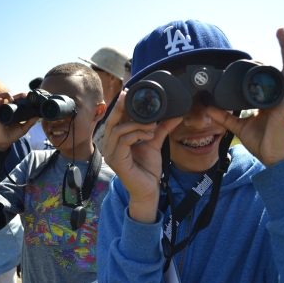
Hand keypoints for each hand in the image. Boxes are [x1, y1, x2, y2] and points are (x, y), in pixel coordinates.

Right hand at [0, 92, 39, 151]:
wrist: (4, 142)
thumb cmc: (12, 135)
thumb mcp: (24, 128)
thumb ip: (30, 122)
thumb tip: (38, 116)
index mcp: (14, 111)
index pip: (17, 101)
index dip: (21, 97)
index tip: (27, 97)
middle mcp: (7, 109)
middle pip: (11, 97)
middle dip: (17, 95)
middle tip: (23, 96)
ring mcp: (0, 110)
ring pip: (1, 96)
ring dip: (6, 95)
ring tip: (12, 99)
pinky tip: (1, 101)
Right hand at [102, 90, 181, 223]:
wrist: (149, 190)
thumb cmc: (148, 170)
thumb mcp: (154, 143)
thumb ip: (161, 129)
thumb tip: (174, 114)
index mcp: (115, 141)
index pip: (114, 120)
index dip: (119, 105)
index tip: (128, 92)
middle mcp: (109, 147)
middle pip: (111, 122)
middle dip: (120, 107)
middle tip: (129, 95)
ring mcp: (110, 154)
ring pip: (118, 130)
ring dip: (136, 124)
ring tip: (151, 126)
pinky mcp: (116, 161)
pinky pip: (124, 141)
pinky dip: (137, 135)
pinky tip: (148, 135)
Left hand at [206, 28, 283, 166]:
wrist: (271, 160)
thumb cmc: (261, 143)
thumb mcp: (238, 127)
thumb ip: (224, 116)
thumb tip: (207, 107)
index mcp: (271, 99)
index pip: (272, 76)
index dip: (266, 64)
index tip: (256, 56)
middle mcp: (282, 98)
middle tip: (281, 30)